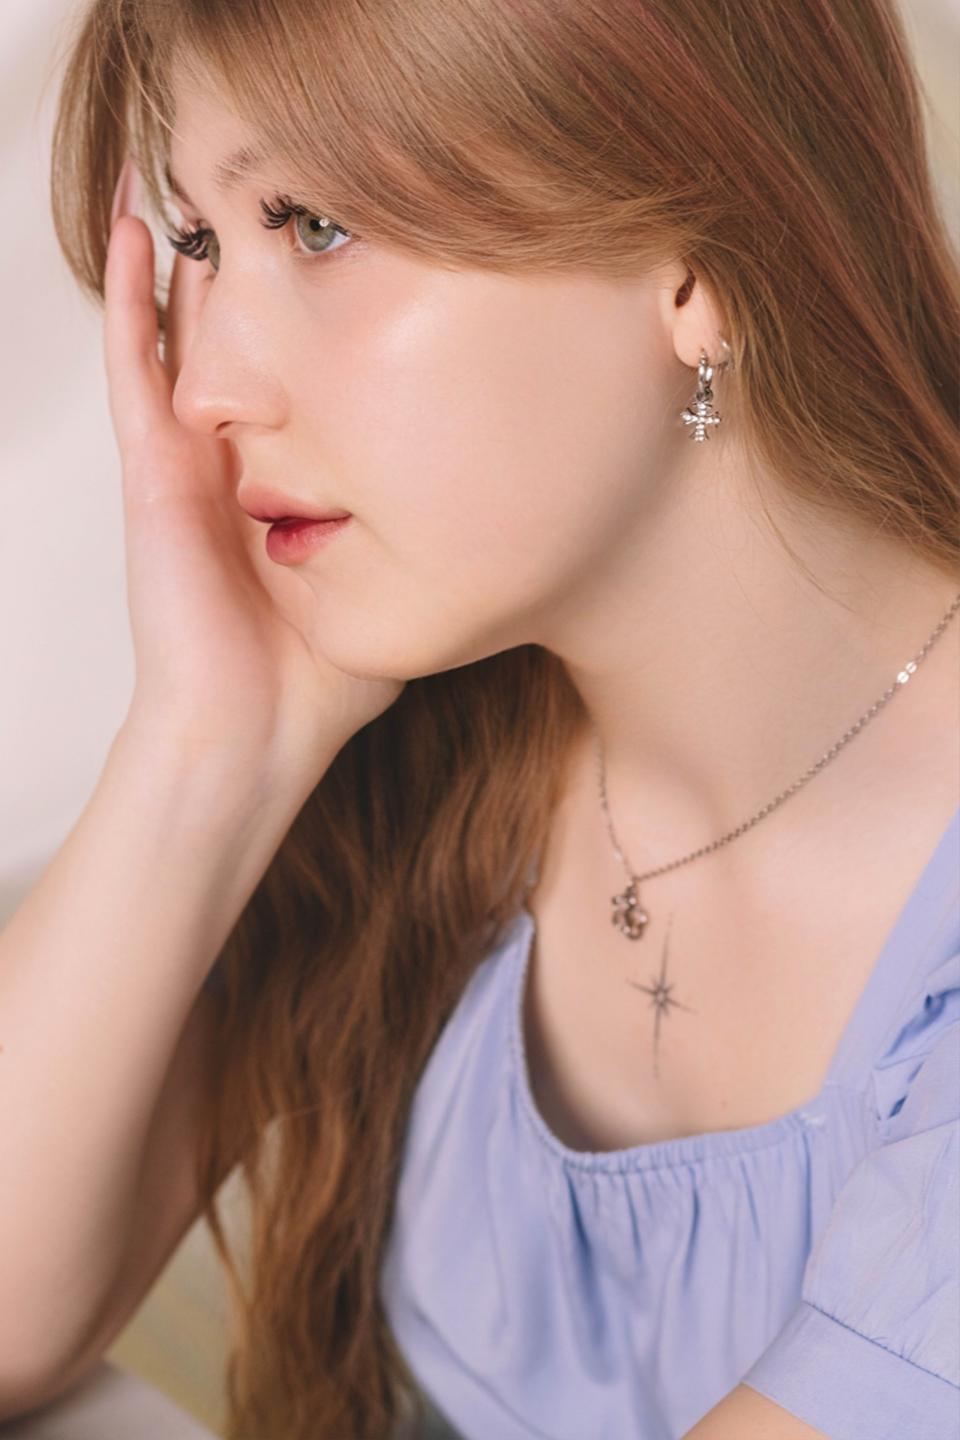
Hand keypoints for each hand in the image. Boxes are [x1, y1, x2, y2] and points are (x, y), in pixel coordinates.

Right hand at [103, 159, 404, 790]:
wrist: (257, 734)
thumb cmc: (326, 677)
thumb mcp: (405, 582)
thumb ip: (438, 532)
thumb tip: (521, 489)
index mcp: (291, 475)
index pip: (308, 368)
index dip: (330, 305)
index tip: (375, 241)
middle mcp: (239, 452)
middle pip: (247, 332)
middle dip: (261, 259)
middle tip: (284, 174)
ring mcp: (192, 457)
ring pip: (188, 331)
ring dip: (192, 253)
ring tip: (200, 166)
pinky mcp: (153, 470)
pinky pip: (136, 367)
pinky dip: (133, 297)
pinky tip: (140, 225)